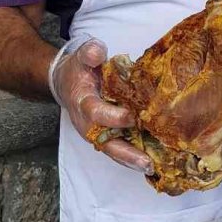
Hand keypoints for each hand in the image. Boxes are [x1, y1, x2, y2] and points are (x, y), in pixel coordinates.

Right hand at [49, 38, 152, 173]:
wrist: (67, 83)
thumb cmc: (78, 70)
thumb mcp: (81, 56)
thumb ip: (89, 53)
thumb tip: (98, 53)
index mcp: (82, 102)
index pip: (96, 112)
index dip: (112, 117)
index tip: (131, 117)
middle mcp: (88, 123)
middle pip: (106, 142)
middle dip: (126, 153)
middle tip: (146, 162)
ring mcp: (98, 133)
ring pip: (114, 150)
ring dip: (132, 161)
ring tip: (152, 167)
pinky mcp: (107, 137)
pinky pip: (120, 149)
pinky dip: (134, 158)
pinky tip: (154, 163)